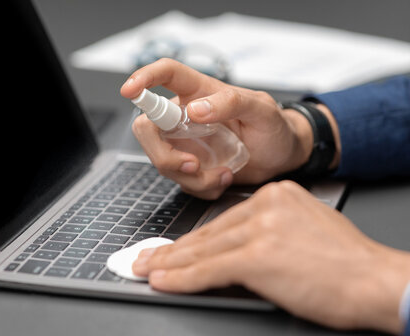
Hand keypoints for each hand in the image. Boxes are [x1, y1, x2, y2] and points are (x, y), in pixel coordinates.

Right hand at [121, 58, 327, 198]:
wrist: (281, 156)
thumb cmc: (273, 127)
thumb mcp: (261, 110)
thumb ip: (231, 103)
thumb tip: (194, 110)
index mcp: (200, 92)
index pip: (165, 74)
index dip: (143, 78)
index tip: (128, 90)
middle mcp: (185, 116)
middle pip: (147, 129)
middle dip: (163, 155)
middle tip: (193, 166)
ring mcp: (185, 143)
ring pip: (162, 162)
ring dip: (192, 178)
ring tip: (224, 175)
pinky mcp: (190, 165)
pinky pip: (181, 181)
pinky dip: (202, 188)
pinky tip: (223, 180)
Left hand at [132, 181, 409, 334]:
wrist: (376, 281)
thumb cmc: (348, 263)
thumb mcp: (306, 230)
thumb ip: (269, 232)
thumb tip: (235, 251)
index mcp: (278, 195)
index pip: (226, 219)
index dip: (196, 238)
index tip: (176, 247)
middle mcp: (267, 205)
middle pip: (210, 232)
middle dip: (174, 250)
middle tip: (148, 258)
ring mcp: (260, 229)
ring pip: (204, 249)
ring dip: (170, 264)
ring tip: (147, 270)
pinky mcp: (257, 256)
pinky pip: (208, 269)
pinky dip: (182, 279)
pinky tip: (163, 282)